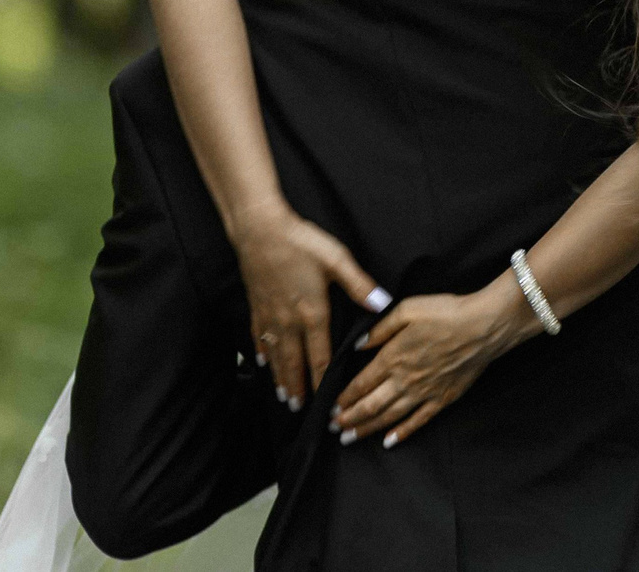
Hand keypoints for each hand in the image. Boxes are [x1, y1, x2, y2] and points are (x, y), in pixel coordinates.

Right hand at [232, 205, 386, 408]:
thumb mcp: (337, 260)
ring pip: (274, 353)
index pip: (319, 354)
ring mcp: (270, 314)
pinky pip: (258, 335)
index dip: (322, 378)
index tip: (324, 399)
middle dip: (297, 385)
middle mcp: (289, 320)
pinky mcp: (256, 305)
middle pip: (293, 361)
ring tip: (282, 395)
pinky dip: (261, 351)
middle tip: (298, 409)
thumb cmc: (302, 242)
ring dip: (279, 375)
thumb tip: (382, 303)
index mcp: (312, 312)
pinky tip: (261, 361)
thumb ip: (360, 285)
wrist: (261, 230)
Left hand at [333, 281, 529, 447]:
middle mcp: (405, 380)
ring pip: (389, 416)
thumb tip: (357, 346)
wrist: (485, 326)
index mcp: (393, 357)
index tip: (331, 407)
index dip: (343, 398)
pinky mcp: (443, 399)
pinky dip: (402, 433)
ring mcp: (424, 392)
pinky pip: (418, 421)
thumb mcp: (408, 309)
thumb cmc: (447, 312)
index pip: (361, 384)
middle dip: (349, 419)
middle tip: (334, 429)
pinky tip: (389, 441)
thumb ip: (380, 328)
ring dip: (367, 429)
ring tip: (350, 438)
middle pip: (370, 405)